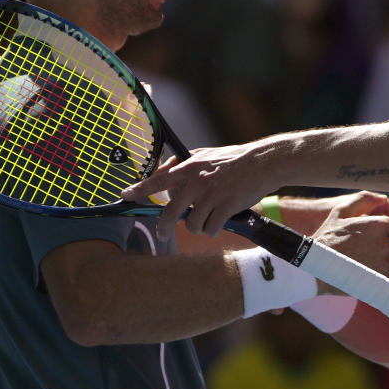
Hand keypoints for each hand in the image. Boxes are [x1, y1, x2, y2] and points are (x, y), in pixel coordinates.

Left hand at [121, 143, 278, 239]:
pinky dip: (215, 229)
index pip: (158, 180)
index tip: (125, 196)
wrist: (263, 162)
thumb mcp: (205, 155)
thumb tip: (165, 175)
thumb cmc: (234, 159)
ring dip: (198, 227)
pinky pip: (211, 229)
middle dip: (164, 227)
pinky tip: (221, 221)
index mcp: (189, 167)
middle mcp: (196, 181)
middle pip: (170, 212)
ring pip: (192, 224)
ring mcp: (211, 195)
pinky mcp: (226, 206)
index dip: (139, 189)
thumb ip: (185, 165)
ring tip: (207, 220)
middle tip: (162, 234)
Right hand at [311, 191, 388, 292]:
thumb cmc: (327, 237)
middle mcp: (384, 244)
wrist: (315, 265)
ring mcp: (383, 265)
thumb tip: (383, 198)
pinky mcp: (380, 282)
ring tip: (387, 265)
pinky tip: (383, 277)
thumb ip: (363, 200)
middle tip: (387, 252)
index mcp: (378, 225)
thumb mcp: (341, 211)